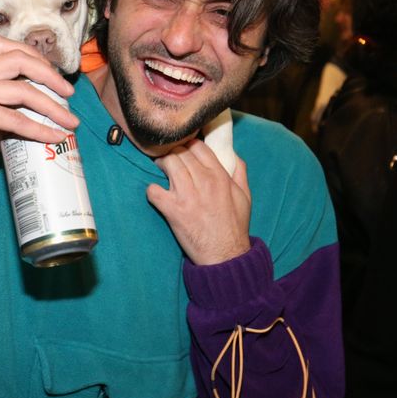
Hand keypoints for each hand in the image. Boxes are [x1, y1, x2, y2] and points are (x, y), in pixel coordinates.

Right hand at [0, 37, 78, 208]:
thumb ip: (6, 104)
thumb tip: (43, 104)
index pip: (6, 47)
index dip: (35, 57)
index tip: (54, 76)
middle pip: (18, 60)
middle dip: (50, 75)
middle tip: (68, 94)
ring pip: (22, 90)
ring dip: (52, 106)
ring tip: (69, 121)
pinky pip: (16, 118)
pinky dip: (40, 128)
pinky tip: (54, 137)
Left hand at [147, 139, 251, 265]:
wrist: (225, 254)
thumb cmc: (235, 226)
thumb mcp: (245, 195)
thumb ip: (239, 172)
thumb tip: (233, 154)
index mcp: (219, 176)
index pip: (198, 146)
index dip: (189, 143)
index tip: (184, 147)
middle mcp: (203, 181)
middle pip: (181, 152)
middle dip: (174, 151)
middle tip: (170, 156)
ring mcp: (186, 195)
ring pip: (168, 164)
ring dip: (162, 163)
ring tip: (161, 166)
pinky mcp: (173, 210)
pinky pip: (154, 191)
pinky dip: (152, 190)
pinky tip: (156, 192)